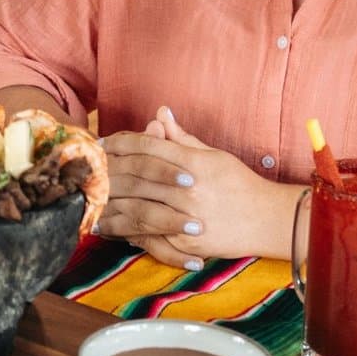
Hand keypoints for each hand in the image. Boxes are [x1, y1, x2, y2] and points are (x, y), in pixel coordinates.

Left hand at [100, 107, 301, 268]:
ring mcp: (186, 218)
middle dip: (110, 171)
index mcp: (193, 164)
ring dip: (111, 204)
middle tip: (89, 168)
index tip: (102, 143)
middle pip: (137, 176)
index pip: (148, 148)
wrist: (267, 220)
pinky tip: (111, 225)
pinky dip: (127, 230)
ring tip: (91, 198)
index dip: (121, 143)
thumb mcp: (212, 154)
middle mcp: (187, 190)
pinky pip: (149, 236)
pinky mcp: (186, 242)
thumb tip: (160, 113)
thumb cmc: (239, 182)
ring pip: (137, 208)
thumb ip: (181, 137)